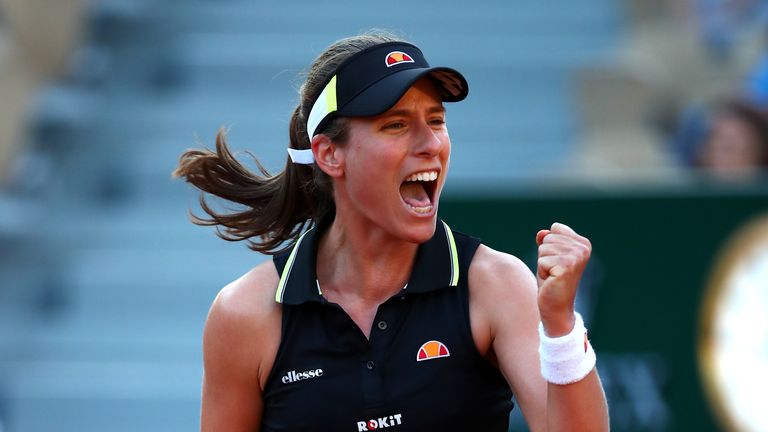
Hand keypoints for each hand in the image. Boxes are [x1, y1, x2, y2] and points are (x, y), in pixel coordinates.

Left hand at [536, 222, 591, 336]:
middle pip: (548, 238)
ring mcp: (576, 258)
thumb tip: (542, 233)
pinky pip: (541, 260)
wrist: (556, 306)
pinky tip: (551, 280)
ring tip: (552, 275)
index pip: (555, 228)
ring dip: (543, 263)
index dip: (549, 245)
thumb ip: (545, 240)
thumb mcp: (548, 255)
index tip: (556, 260)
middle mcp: (583, 249)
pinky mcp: (567, 267)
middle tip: (553, 270)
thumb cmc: (551, 279)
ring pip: (543, 248)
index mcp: (583, 243)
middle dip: (544, 254)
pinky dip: (542, 271)